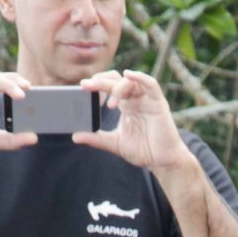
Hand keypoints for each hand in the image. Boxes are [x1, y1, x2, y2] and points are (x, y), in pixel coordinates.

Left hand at [73, 69, 190, 173]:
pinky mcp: (158, 103)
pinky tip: (129, 75)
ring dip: (118, 87)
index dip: (96, 85)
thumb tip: (75, 137)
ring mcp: (147, 99)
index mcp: (125, 105)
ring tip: (111, 103)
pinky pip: (151, 84)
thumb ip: (96, 139)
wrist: (162, 162)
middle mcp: (135, 98)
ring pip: (130, 81)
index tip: (82, 87)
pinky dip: (140, 77)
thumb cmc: (143, 151)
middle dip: (101, 82)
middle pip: (116, 81)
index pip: (109, 86)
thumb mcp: (115, 144)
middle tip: (86, 86)